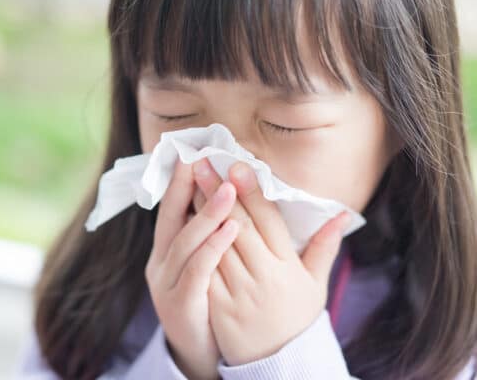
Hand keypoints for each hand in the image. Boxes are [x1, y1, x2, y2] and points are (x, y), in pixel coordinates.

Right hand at [145, 160, 240, 378]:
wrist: (200, 354)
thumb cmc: (206, 304)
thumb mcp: (201, 267)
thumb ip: (206, 236)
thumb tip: (221, 198)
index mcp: (166, 253)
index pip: (170, 211)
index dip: (179, 183)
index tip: (191, 152)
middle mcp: (161, 264)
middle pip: (171, 219)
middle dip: (185, 188)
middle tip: (202, 159)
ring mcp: (167, 285)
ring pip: (185, 243)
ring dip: (207, 213)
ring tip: (228, 189)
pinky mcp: (181, 304)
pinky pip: (198, 271)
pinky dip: (213, 248)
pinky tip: (231, 229)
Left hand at [190, 158, 351, 365]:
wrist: (278, 364)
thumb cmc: (295, 318)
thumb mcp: (315, 285)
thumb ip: (324, 247)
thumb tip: (342, 213)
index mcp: (288, 268)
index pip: (268, 222)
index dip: (251, 192)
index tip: (236, 165)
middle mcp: (264, 277)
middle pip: (238, 227)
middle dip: (219, 192)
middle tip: (202, 163)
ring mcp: (239, 293)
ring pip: (217, 245)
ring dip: (200, 212)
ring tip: (187, 183)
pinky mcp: (218, 307)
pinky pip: (204, 271)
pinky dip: (193, 246)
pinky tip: (180, 222)